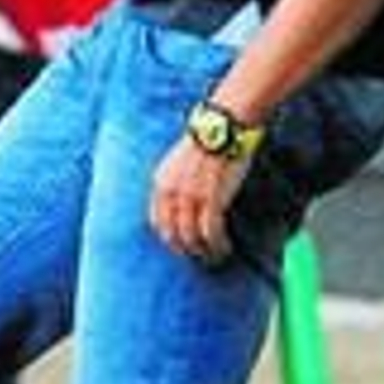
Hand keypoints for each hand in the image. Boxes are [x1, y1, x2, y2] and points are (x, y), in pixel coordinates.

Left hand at [149, 136, 254, 265]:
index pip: (158, 222)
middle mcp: (171, 193)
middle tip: (200, 257)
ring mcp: (190, 197)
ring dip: (204, 252)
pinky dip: (218, 245)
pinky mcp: (211, 199)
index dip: (171, 238)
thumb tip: (182, 204)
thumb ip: (175, 183)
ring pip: (192, 238)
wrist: (222, 126)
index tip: (183, 245)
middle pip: (172, 235)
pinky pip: (211, 233)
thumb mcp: (179, 162)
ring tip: (216, 256)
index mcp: (160, 183)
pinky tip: (225, 248)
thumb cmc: (207, 142)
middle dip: (186, 250)